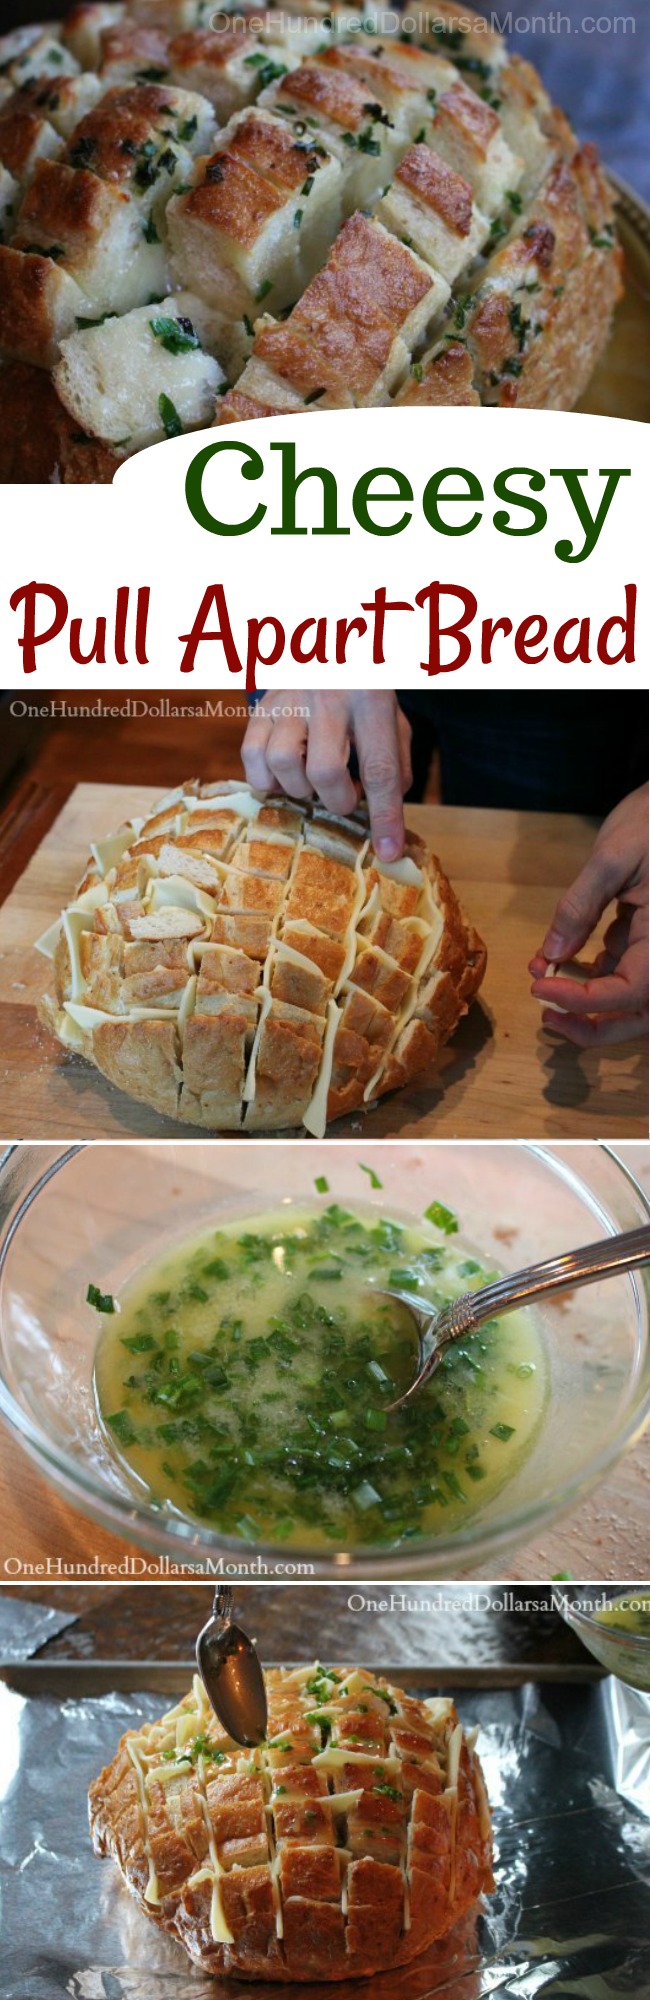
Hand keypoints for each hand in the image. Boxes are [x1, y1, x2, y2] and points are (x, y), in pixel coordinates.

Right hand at [242, 690, 412, 857]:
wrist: (328, 640)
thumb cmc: (365, 693)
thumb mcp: (394, 720)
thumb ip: (395, 766)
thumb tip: (386, 821)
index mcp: (373, 699)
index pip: (380, 769)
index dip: (384, 816)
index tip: (388, 851)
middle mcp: (329, 696)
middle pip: (325, 771)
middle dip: (336, 800)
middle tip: (344, 795)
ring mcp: (290, 699)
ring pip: (282, 762)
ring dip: (300, 788)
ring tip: (312, 779)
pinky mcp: (261, 705)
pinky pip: (251, 756)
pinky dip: (268, 778)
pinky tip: (286, 773)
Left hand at [529, 783, 648, 1045]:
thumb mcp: (612, 858)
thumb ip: (579, 908)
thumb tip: (550, 955)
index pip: (630, 991)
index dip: (584, 1000)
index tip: (540, 989)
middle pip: (641, 1015)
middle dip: (594, 1027)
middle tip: (548, 1017)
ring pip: (634, 999)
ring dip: (593, 1006)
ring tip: (547, 989)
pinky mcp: (648, 934)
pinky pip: (626, 969)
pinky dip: (593, 976)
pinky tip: (557, 960)